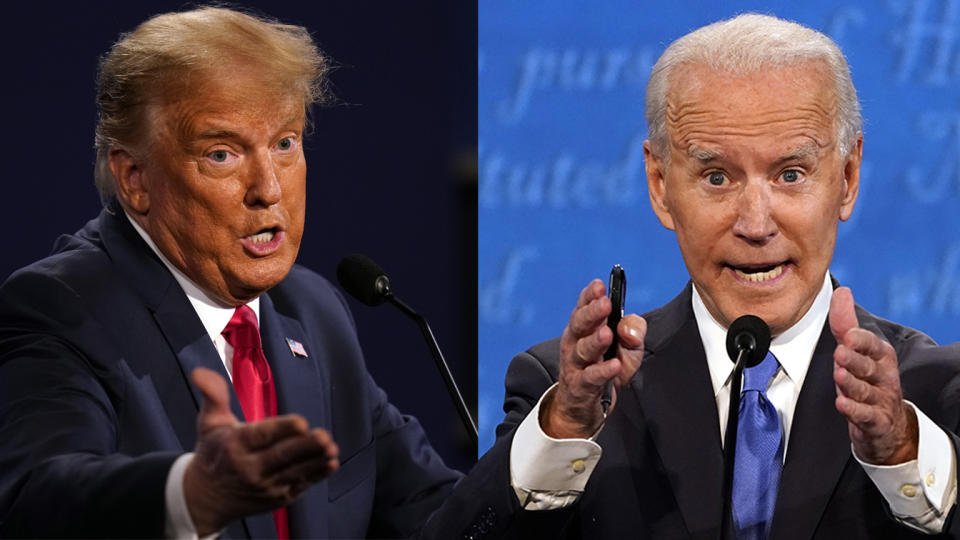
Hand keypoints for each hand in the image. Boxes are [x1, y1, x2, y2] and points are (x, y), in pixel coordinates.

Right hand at [183, 368, 339, 534]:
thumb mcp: (209, 423)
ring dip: (315, 461)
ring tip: (331, 449)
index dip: (282, 429)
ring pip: (294, 471)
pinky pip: (300, 485)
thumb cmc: (213, 452)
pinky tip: (331, 464)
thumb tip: (199, 372)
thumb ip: (213, 396)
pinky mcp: (278, 497)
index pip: (261, 436)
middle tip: (324, 436)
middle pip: (281, 456)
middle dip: (304, 446)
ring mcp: (265, 486)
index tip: (301, 422)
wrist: (205, 499)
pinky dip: (317, 475)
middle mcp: (250, 468)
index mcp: (235, 446)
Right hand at [541, 279, 646, 438]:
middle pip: (579, 325)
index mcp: (584, 329)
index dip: (589, 296)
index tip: (599, 285)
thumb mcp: (628, 349)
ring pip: (582, 350)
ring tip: (607, 332)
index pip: (583, 307)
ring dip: (594, 341)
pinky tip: (614, 365)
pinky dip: (602, 371)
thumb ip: (633, 332)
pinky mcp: (580, 388)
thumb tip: (628, 328)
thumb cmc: (606, 371)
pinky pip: (591, 378)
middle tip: (605, 303)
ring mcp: (575, 366)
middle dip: (591, 313)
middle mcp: (574, 344)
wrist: (584, 409)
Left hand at [830, 287, 916, 464]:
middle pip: (868, 368)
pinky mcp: (875, 422)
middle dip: (854, 360)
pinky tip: (842, 404)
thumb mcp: (856, 351)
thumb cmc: (866, 380)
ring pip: (865, 392)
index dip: (860, 341)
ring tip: (839, 375)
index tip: (848, 335)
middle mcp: (883, 377)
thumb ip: (846, 323)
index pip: (872, 346)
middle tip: (840, 353)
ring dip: (852, 384)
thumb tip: (842, 291)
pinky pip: (865, 416)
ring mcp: (881, 400)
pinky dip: (853, 411)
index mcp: (880, 357)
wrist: (885, 424)